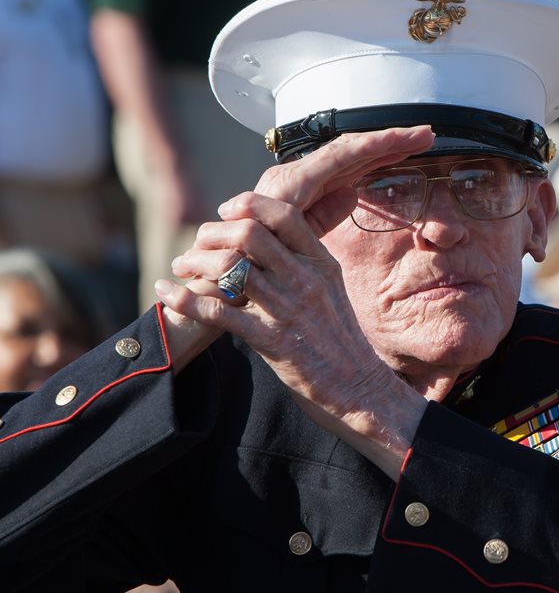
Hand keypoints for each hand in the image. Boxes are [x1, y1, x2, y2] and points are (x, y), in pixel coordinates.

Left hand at [155, 126, 434, 478]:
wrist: (360, 388)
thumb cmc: (339, 340)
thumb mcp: (330, 290)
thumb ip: (302, 263)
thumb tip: (265, 238)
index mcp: (322, 264)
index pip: (285, 215)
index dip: (249, 205)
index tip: (226, 212)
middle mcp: (307, 281)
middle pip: (250, 234)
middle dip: (212, 234)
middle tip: (196, 246)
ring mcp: (290, 310)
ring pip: (232, 268)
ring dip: (195, 263)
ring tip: (181, 268)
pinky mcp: (274, 342)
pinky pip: (220, 314)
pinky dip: (184, 300)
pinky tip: (165, 293)